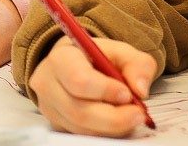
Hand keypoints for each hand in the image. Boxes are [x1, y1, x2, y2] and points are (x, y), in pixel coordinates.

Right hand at [29, 37, 155, 137]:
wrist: (76, 65)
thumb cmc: (97, 57)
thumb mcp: (122, 52)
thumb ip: (138, 65)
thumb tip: (140, 91)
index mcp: (61, 58)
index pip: (79, 80)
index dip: (106, 91)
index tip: (127, 94)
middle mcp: (47, 83)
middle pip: (79, 111)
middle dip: (115, 117)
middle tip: (138, 114)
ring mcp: (49, 107)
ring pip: (82, 128)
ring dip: (112, 127)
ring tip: (130, 116)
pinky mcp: (56, 124)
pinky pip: (82, 135)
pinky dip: (104, 132)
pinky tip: (116, 121)